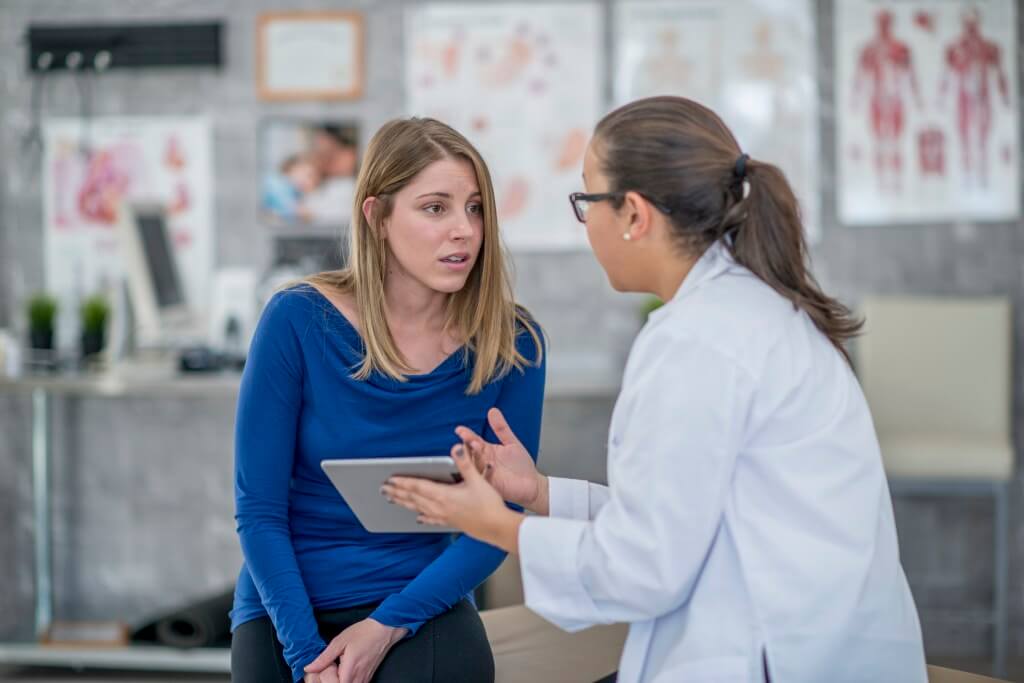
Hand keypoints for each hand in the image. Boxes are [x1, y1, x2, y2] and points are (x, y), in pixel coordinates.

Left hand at [303, 618, 406, 682]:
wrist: (385, 629)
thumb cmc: (363, 632)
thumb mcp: (340, 641)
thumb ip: (324, 658)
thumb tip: (309, 668)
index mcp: (349, 670)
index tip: (324, 674)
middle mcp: (358, 678)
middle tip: (331, 672)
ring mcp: (365, 679)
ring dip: (342, 682)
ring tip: (338, 671)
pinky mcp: (369, 677)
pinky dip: (350, 682)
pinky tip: (346, 672)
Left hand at [383, 438, 524, 551]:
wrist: (497, 528)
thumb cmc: (488, 505)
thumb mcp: (477, 480)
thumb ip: (465, 463)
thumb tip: (456, 447)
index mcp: (443, 495)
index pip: (417, 487)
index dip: (402, 482)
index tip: (390, 479)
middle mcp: (439, 507)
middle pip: (413, 498)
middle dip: (397, 493)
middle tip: (383, 489)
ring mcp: (443, 516)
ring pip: (418, 508)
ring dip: (404, 503)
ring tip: (392, 500)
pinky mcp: (450, 522)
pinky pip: (431, 519)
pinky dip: (422, 517)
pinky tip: (419, 518)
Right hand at [455, 408, 547, 513]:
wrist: (532, 484)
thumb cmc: (521, 465)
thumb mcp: (511, 443)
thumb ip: (501, 428)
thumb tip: (492, 410)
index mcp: (486, 451)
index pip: (473, 441)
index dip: (467, 435)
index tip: (459, 429)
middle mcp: (483, 462)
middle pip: (470, 454)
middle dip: (467, 446)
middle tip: (466, 439)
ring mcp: (486, 474)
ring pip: (475, 466)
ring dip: (474, 458)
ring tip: (476, 448)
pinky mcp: (492, 485)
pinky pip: (484, 479)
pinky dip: (484, 472)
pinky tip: (488, 465)